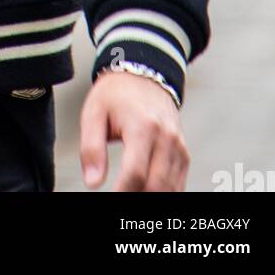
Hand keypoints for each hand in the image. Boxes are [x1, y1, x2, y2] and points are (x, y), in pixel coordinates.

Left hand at [80, 71, 189, 191]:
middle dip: (136, 197)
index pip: (136, 172)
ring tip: (130, 193)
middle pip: (156, 185)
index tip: (109, 198)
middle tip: (119, 196)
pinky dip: (164, 192)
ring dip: (150, 197)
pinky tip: (145, 191)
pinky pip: (178, 183)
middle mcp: (167, 137)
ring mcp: (178, 146)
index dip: (121, 192)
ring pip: (170, 188)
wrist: (144, 75)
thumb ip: (91, 148)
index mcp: (143, 126)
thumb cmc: (116, 94)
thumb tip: (92, 182)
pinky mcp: (184, 153)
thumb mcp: (93, 113)